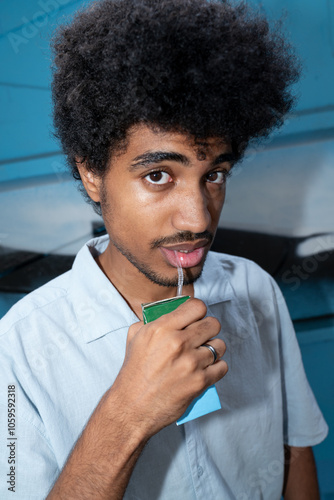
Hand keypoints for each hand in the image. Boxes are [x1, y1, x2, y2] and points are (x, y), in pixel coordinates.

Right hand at [109, 298, 227, 436]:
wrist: (132, 407)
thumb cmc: (134, 373)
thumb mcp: (135, 337)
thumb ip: (154, 320)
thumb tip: (172, 312)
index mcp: (162, 328)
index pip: (196, 306)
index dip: (198, 312)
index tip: (196, 318)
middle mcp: (178, 342)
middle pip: (212, 324)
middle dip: (208, 330)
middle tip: (201, 337)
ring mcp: (191, 362)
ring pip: (220, 345)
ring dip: (213, 349)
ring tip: (202, 355)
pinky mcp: (200, 381)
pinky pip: (222, 366)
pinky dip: (216, 368)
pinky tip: (205, 369)